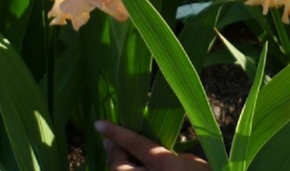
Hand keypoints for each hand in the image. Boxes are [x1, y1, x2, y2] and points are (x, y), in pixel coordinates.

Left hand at [95, 120, 210, 170]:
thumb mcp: (190, 161)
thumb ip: (167, 155)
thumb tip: (145, 151)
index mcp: (166, 166)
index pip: (135, 144)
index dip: (116, 133)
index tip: (99, 124)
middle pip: (118, 168)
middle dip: (113, 155)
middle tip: (111, 142)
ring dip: (118, 168)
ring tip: (120, 157)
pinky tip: (132, 167)